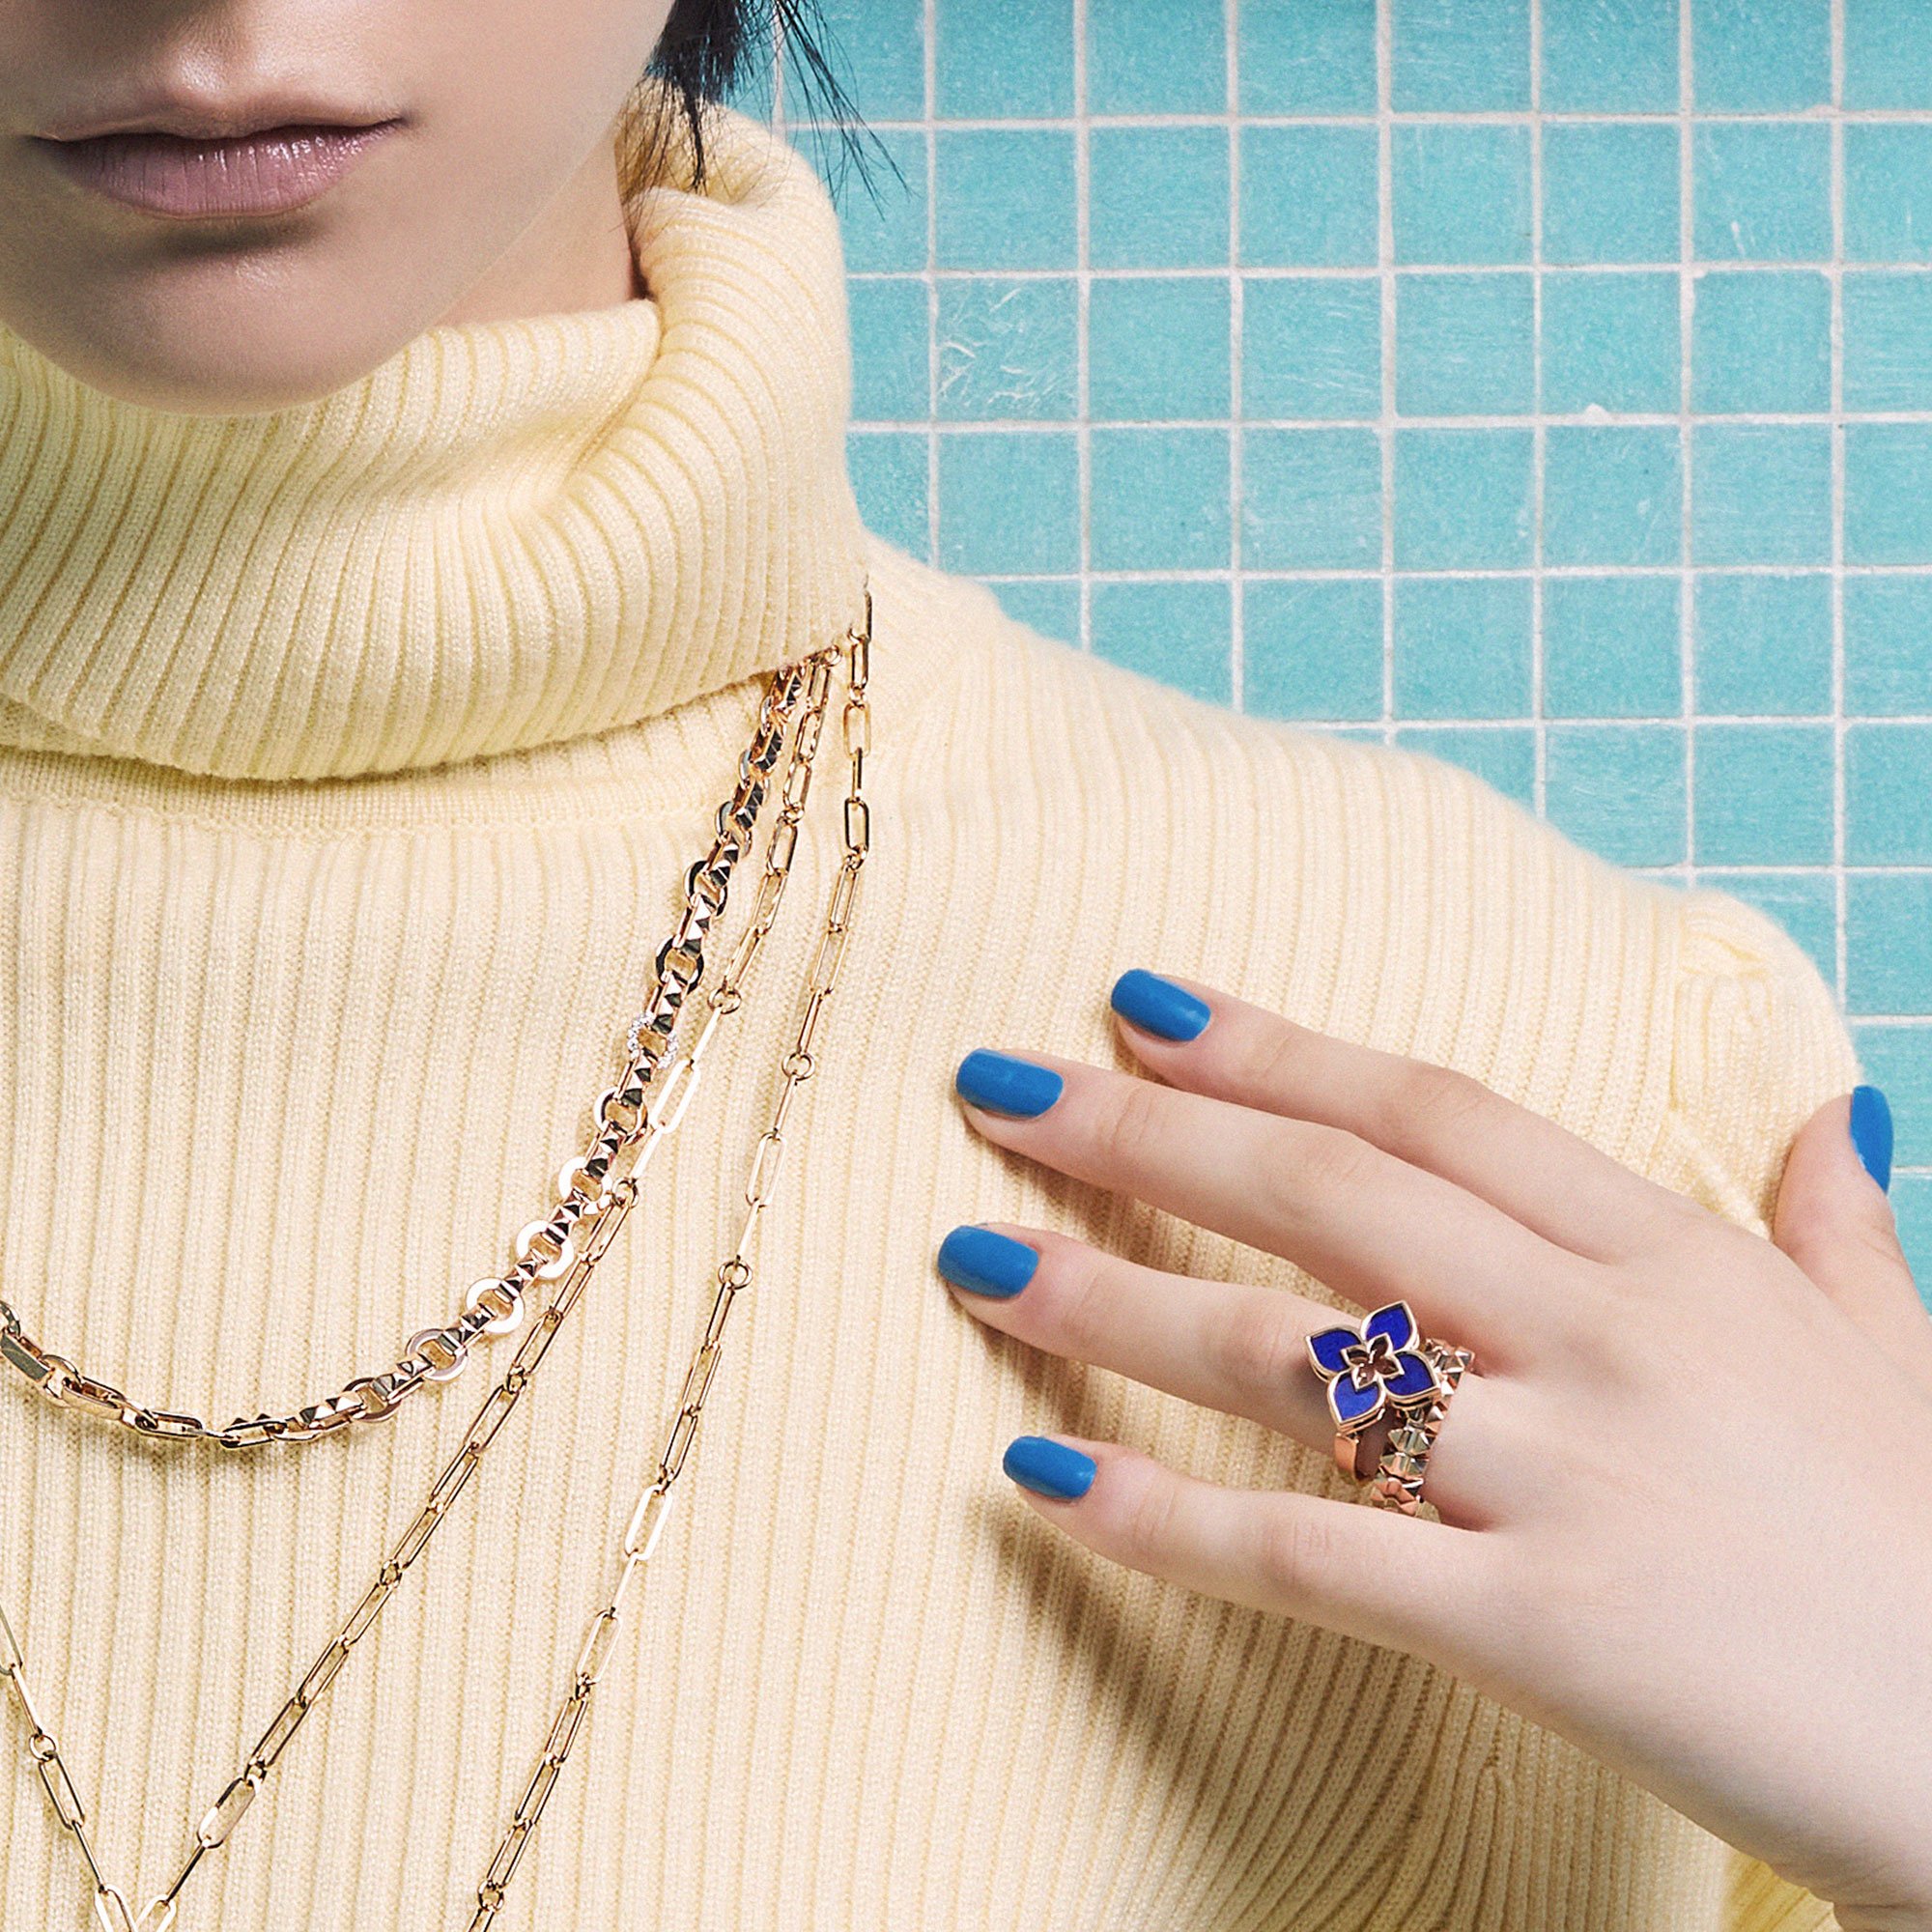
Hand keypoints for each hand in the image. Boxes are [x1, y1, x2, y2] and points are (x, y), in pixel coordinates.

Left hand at [940, 970, 1931, 1931]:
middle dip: (1147, 1132)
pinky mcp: (1544, 1625)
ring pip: (1292, 1355)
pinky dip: (1167, 1519)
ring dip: (1113, 1299)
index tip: (1142, 1005)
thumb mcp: (1895, 1350)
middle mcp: (1603, 1337)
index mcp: (1669, 1257)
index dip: (1276, 1046)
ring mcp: (1569, 1475)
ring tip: (974, 1260)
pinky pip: (1313, 1556)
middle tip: (998, 1084)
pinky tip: (1041, 1481)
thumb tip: (1833, 1108)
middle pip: (1330, 1195)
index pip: (1432, 1112)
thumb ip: (1834, 1222)